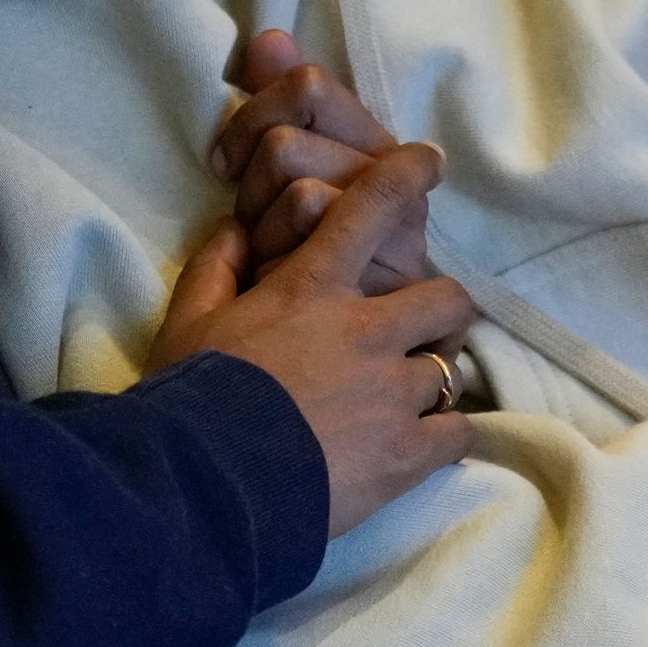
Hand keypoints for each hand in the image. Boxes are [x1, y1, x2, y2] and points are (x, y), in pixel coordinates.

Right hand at [149, 140, 474, 535]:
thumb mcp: (188, 320)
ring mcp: (394, 393)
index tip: (430, 161)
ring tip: (415, 394)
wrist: (205, 485)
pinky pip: (459, 432)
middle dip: (442, 307)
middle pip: (447, 296)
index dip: (408, 175)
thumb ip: (215, 266)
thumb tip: (235, 227)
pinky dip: (448, 435)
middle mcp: (367, 330)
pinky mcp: (408, 454)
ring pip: (453, 367)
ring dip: (436, 376)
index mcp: (314, 288)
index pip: (372, 209)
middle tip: (422, 325)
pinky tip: (431, 442)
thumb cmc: (192, 394)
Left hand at [210, 29, 431, 291]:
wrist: (319, 369)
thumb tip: (267, 38)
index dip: (252, 112)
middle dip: (249, 190)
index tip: (228, 162)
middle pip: (287, 145)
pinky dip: (275, 277)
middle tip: (255, 225)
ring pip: (299, 195)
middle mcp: (394, 183)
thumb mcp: (288, 177)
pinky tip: (284, 297)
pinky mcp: (390, 293)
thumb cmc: (300, 261)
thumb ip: (279, 99)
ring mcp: (397, 237)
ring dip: (265, 238)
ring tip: (277, 265)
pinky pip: (301, 261)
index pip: (307, 84)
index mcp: (372, 144)